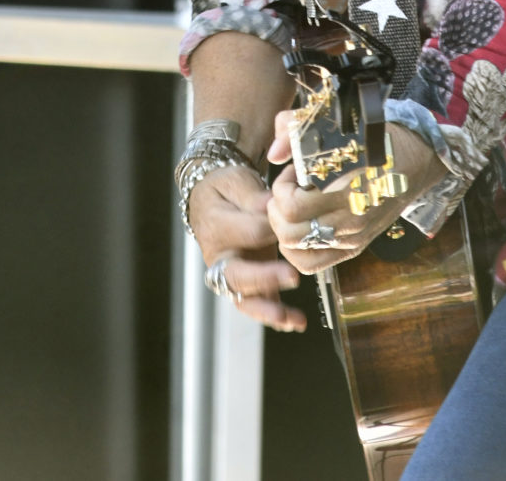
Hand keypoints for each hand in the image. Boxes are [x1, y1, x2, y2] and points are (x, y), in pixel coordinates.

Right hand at [187, 165, 307, 332]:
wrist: (209, 201)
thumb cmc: (226, 189)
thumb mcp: (236, 181)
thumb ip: (253, 195)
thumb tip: (272, 205)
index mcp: (216, 226)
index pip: (250, 232)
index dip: (276, 227)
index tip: (296, 217)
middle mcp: (219, 256)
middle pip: (238, 275)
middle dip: (266, 278)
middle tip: (293, 276)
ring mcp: (229, 274)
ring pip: (243, 299)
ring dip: (269, 310)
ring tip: (293, 319)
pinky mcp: (242, 284)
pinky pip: (254, 304)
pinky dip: (274, 316)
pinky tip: (295, 323)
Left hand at [264, 108, 440, 270]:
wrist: (417, 162)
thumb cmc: (377, 140)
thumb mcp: (339, 124)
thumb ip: (297, 130)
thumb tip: (274, 154)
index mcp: (348, 189)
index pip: (293, 207)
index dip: (282, 187)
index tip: (294, 171)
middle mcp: (350, 221)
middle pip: (290, 233)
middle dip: (279, 208)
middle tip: (290, 189)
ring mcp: (353, 238)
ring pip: (296, 252)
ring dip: (285, 228)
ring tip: (294, 206)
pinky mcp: (354, 247)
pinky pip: (313, 264)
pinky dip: (296, 249)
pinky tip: (301, 226)